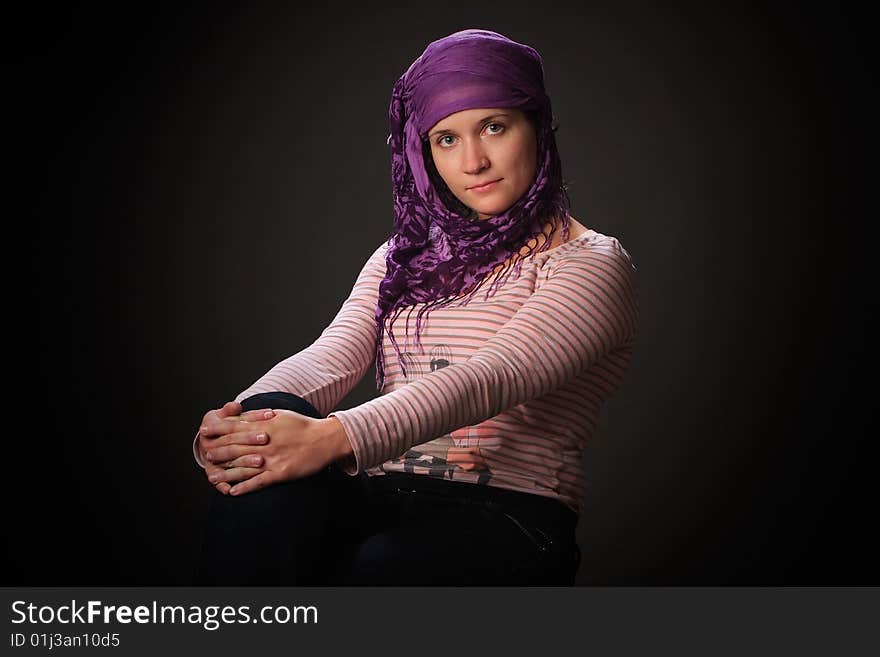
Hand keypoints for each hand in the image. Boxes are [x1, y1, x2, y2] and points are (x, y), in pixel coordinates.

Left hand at [203, 410, 351, 495]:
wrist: (325, 439)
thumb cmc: (303, 426)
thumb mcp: (281, 414)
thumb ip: (261, 416)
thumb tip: (242, 415)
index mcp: (265, 425)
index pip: (236, 427)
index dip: (219, 430)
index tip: (206, 431)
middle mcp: (265, 442)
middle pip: (236, 447)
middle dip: (219, 452)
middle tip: (206, 456)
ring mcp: (272, 459)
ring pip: (243, 467)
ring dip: (226, 473)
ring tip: (212, 477)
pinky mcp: (280, 473)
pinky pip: (258, 482)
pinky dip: (244, 488)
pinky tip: (233, 492)